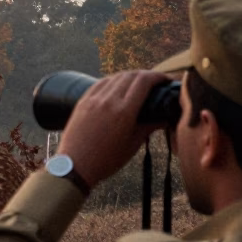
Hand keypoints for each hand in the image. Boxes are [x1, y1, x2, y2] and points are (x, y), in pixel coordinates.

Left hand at [57, 70, 167, 189]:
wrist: (75, 166)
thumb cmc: (106, 160)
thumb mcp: (132, 145)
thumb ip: (149, 127)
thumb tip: (165, 118)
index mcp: (124, 112)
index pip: (144, 81)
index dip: (158, 76)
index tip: (166, 80)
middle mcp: (109, 100)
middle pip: (132, 75)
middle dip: (147, 74)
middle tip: (156, 81)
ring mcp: (94, 98)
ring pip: (116, 76)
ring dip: (131, 76)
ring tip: (139, 83)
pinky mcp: (83, 100)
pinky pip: (101, 82)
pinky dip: (114, 80)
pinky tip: (118, 86)